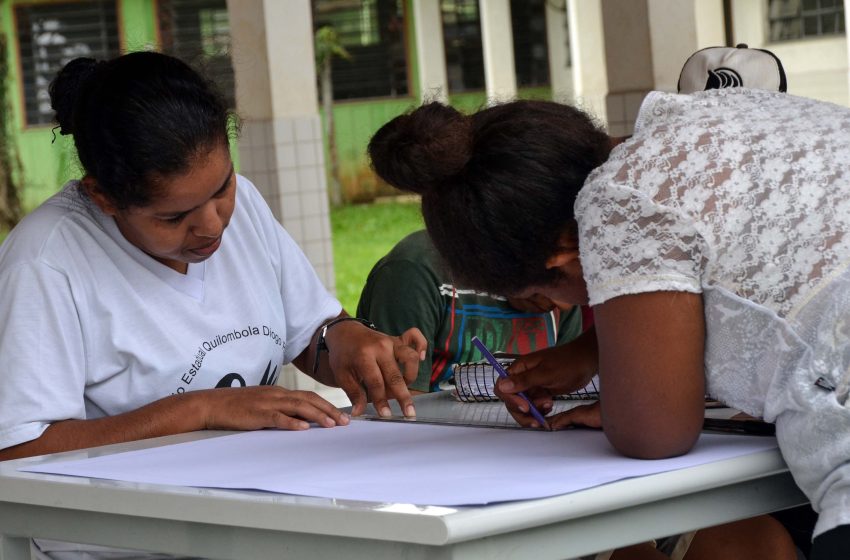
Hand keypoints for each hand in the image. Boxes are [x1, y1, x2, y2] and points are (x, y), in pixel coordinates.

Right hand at [201, 386, 349, 430]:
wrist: (213, 404)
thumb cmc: (238, 407)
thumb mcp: (263, 404)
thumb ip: (281, 409)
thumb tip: (301, 420)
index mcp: (279, 393)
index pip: (309, 396)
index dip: (327, 405)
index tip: (341, 415)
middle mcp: (277, 395)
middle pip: (309, 400)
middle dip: (329, 410)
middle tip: (344, 422)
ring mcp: (267, 403)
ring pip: (298, 407)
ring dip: (316, 416)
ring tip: (331, 425)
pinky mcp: (257, 414)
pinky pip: (277, 417)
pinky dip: (291, 423)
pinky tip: (303, 428)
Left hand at [324, 322, 426, 417]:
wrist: (344, 331)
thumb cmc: (342, 355)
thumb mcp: (342, 374)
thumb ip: (354, 393)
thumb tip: (359, 413)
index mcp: (364, 356)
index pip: (376, 382)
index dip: (381, 400)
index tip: (385, 415)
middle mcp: (380, 347)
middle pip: (395, 375)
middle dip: (402, 396)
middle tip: (409, 413)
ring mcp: (391, 341)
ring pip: (410, 358)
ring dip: (411, 376)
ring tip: (405, 390)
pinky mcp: (397, 339)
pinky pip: (416, 337)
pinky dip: (422, 346)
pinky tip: (422, 357)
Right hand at [494, 330, 597, 427]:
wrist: (587, 361)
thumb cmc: (568, 363)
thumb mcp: (546, 373)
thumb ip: (524, 380)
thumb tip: (501, 386)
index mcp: (519, 368)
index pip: (502, 387)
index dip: (510, 399)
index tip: (525, 407)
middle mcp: (522, 377)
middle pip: (511, 400)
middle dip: (522, 411)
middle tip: (537, 418)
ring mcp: (531, 386)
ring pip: (522, 406)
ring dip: (533, 412)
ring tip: (549, 406)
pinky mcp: (541, 392)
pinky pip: (534, 406)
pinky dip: (540, 411)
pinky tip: (550, 406)